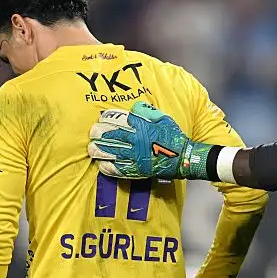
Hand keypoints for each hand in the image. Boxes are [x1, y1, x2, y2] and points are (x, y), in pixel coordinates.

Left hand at [87, 101, 213, 179]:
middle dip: (99, 134)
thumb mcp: (164, 119)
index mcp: (143, 126)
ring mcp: (136, 156)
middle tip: (93, 133)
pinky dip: (108, 167)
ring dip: (100, 150)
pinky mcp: (138, 170)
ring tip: (92, 149)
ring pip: (112, 152)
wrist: (184, 157)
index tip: (100, 119)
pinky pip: (119, 169)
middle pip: (112, 135)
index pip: (119, 119)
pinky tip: (101, 164)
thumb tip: (135, 107)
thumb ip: (148, 112)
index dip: (108, 118)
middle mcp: (137, 141)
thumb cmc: (173, 137)